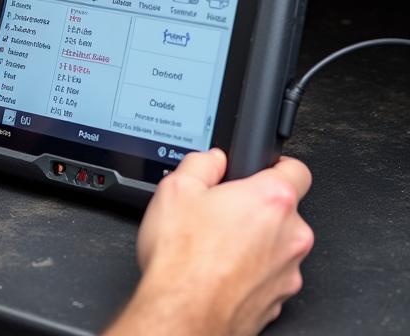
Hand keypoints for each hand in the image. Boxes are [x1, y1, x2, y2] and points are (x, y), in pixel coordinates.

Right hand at [106, 149, 313, 335]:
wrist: (183, 313)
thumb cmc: (184, 257)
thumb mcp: (177, 187)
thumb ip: (202, 163)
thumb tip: (213, 160)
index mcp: (272, 200)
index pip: (297, 170)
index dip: (277, 165)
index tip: (263, 169)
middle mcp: (291, 236)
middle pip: (284, 210)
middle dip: (256, 208)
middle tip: (222, 210)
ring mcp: (289, 272)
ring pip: (277, 245)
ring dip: (255, 242)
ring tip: (215, 245)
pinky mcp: (279, 301)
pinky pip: (269, 275)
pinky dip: (251, 271)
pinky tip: (219, 270)